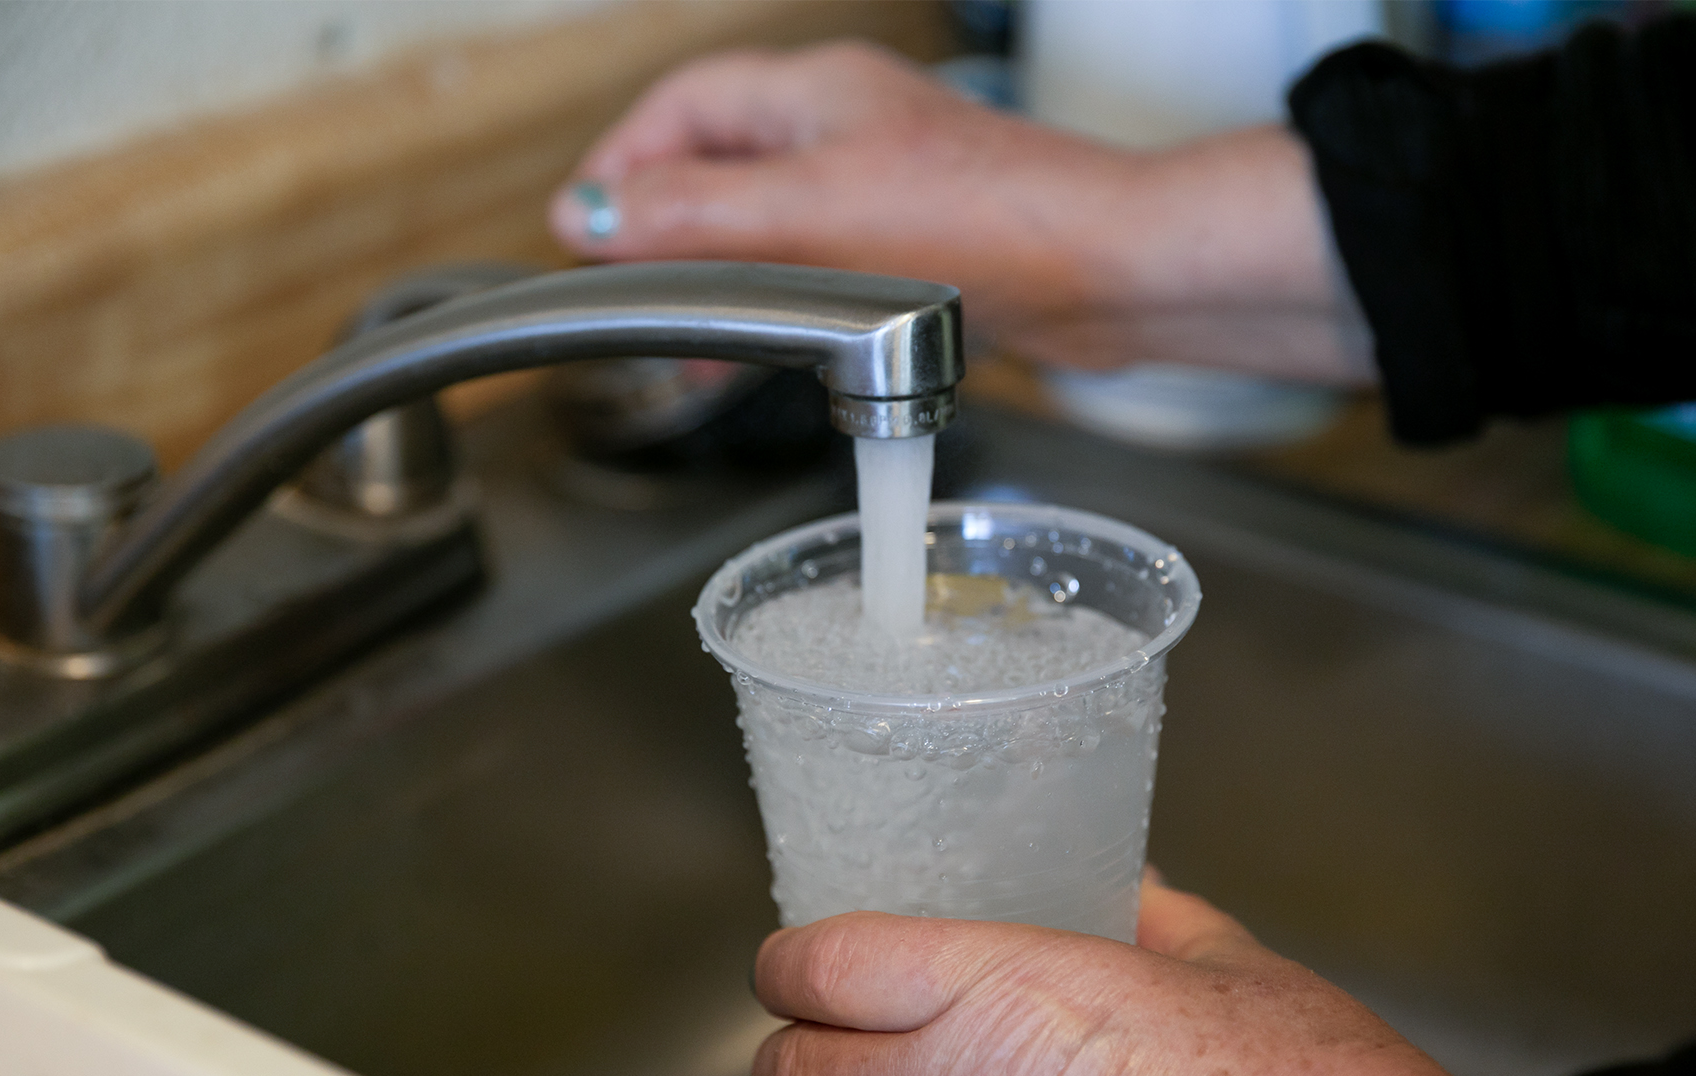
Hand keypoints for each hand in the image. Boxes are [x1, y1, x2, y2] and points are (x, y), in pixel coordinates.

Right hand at [549, 42, 1375, 383]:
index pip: (680, 108)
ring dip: (725, 286)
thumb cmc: (989, 224)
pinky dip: (784, 314)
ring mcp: (888, 193)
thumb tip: (587, 214)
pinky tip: (773, 362)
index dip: (621, 164)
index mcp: (814, 93)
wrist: (1112, 274)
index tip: (583, 232)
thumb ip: (691, 215)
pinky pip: (825, 275)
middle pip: (721, 169)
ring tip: (687, 349)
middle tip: (630, 299)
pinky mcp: (922, 254)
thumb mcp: (808, 216)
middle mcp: (848, 132)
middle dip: (667, 235)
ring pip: (772, 230)